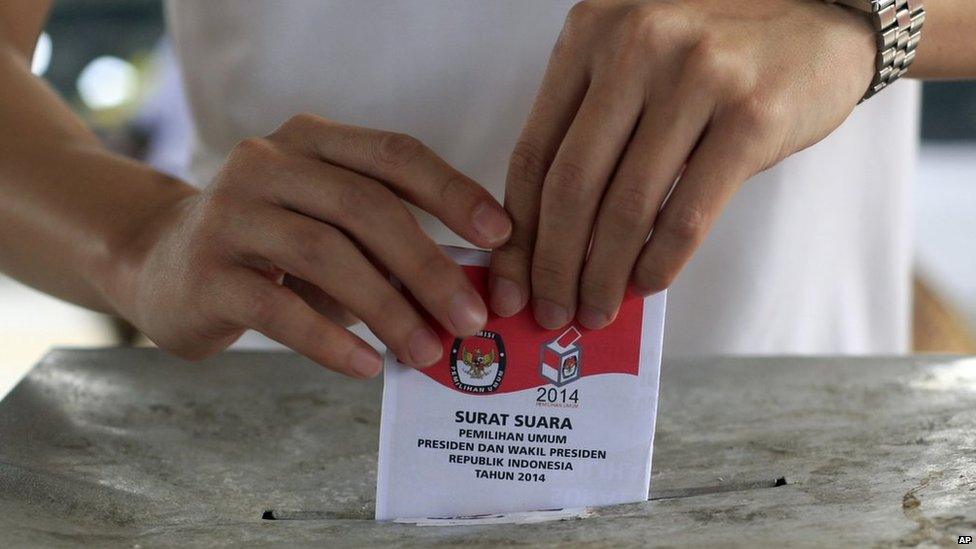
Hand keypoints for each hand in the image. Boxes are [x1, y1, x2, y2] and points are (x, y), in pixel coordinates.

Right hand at [110, 114, 511, 376]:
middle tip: (471, 318)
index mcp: (311, 140)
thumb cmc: (272, 246)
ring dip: (387, 309)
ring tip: (426, 352)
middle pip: (365, 206)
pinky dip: (330, 340)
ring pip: (325, 254)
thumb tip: (465, 289)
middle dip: (428, 265)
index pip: (395, 154)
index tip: (500, 235)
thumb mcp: (329, 224)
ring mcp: (230, 214)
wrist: (162, 262)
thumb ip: (386, 242)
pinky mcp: (205, 272)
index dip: (452, 191)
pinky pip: (278, 308)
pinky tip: (366, 366)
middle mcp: (267, 163)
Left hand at [489, 0, 875, 328]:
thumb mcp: (635, 65)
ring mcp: (696, 77)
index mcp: (590, 32)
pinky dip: (659, 262)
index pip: (533, 152)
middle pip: (571, 185)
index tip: (509, 282)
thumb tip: (549, 238)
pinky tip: (646, 284)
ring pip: (625, 206)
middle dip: (552, 265)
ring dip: (603, 275)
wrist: (822, 18)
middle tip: (551, 311)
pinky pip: (686, 214)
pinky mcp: (751, 116)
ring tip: (596, 310)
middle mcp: (635, 46)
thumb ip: (591, 128)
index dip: (517, 232)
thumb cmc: (716, 55)